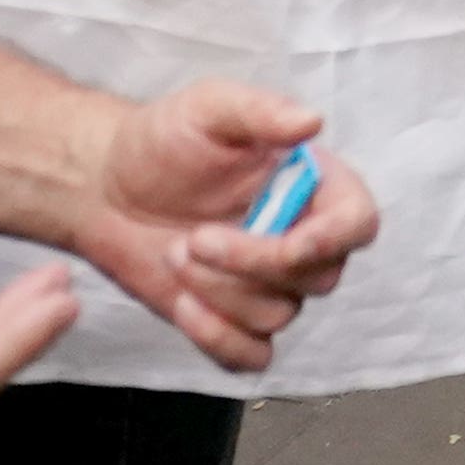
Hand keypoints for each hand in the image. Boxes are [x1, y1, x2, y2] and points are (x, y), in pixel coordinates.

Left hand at [68, 78, 376, 367]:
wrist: (107, 186)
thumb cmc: (163, 141)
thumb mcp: (208, 108)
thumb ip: (260, 111)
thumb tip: (311, 122)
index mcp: (313, 185)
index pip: (357, 223)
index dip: (335, 240)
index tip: (291, 243)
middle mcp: (304, 238)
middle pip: (318, 277)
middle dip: (252, 264)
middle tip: (194, 238)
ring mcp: (272, 285)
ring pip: (277, 315)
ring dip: (219, 291)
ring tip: (174, 253)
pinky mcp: (236, 322)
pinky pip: (251, 355)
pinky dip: (217, 338)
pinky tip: (182, 303)